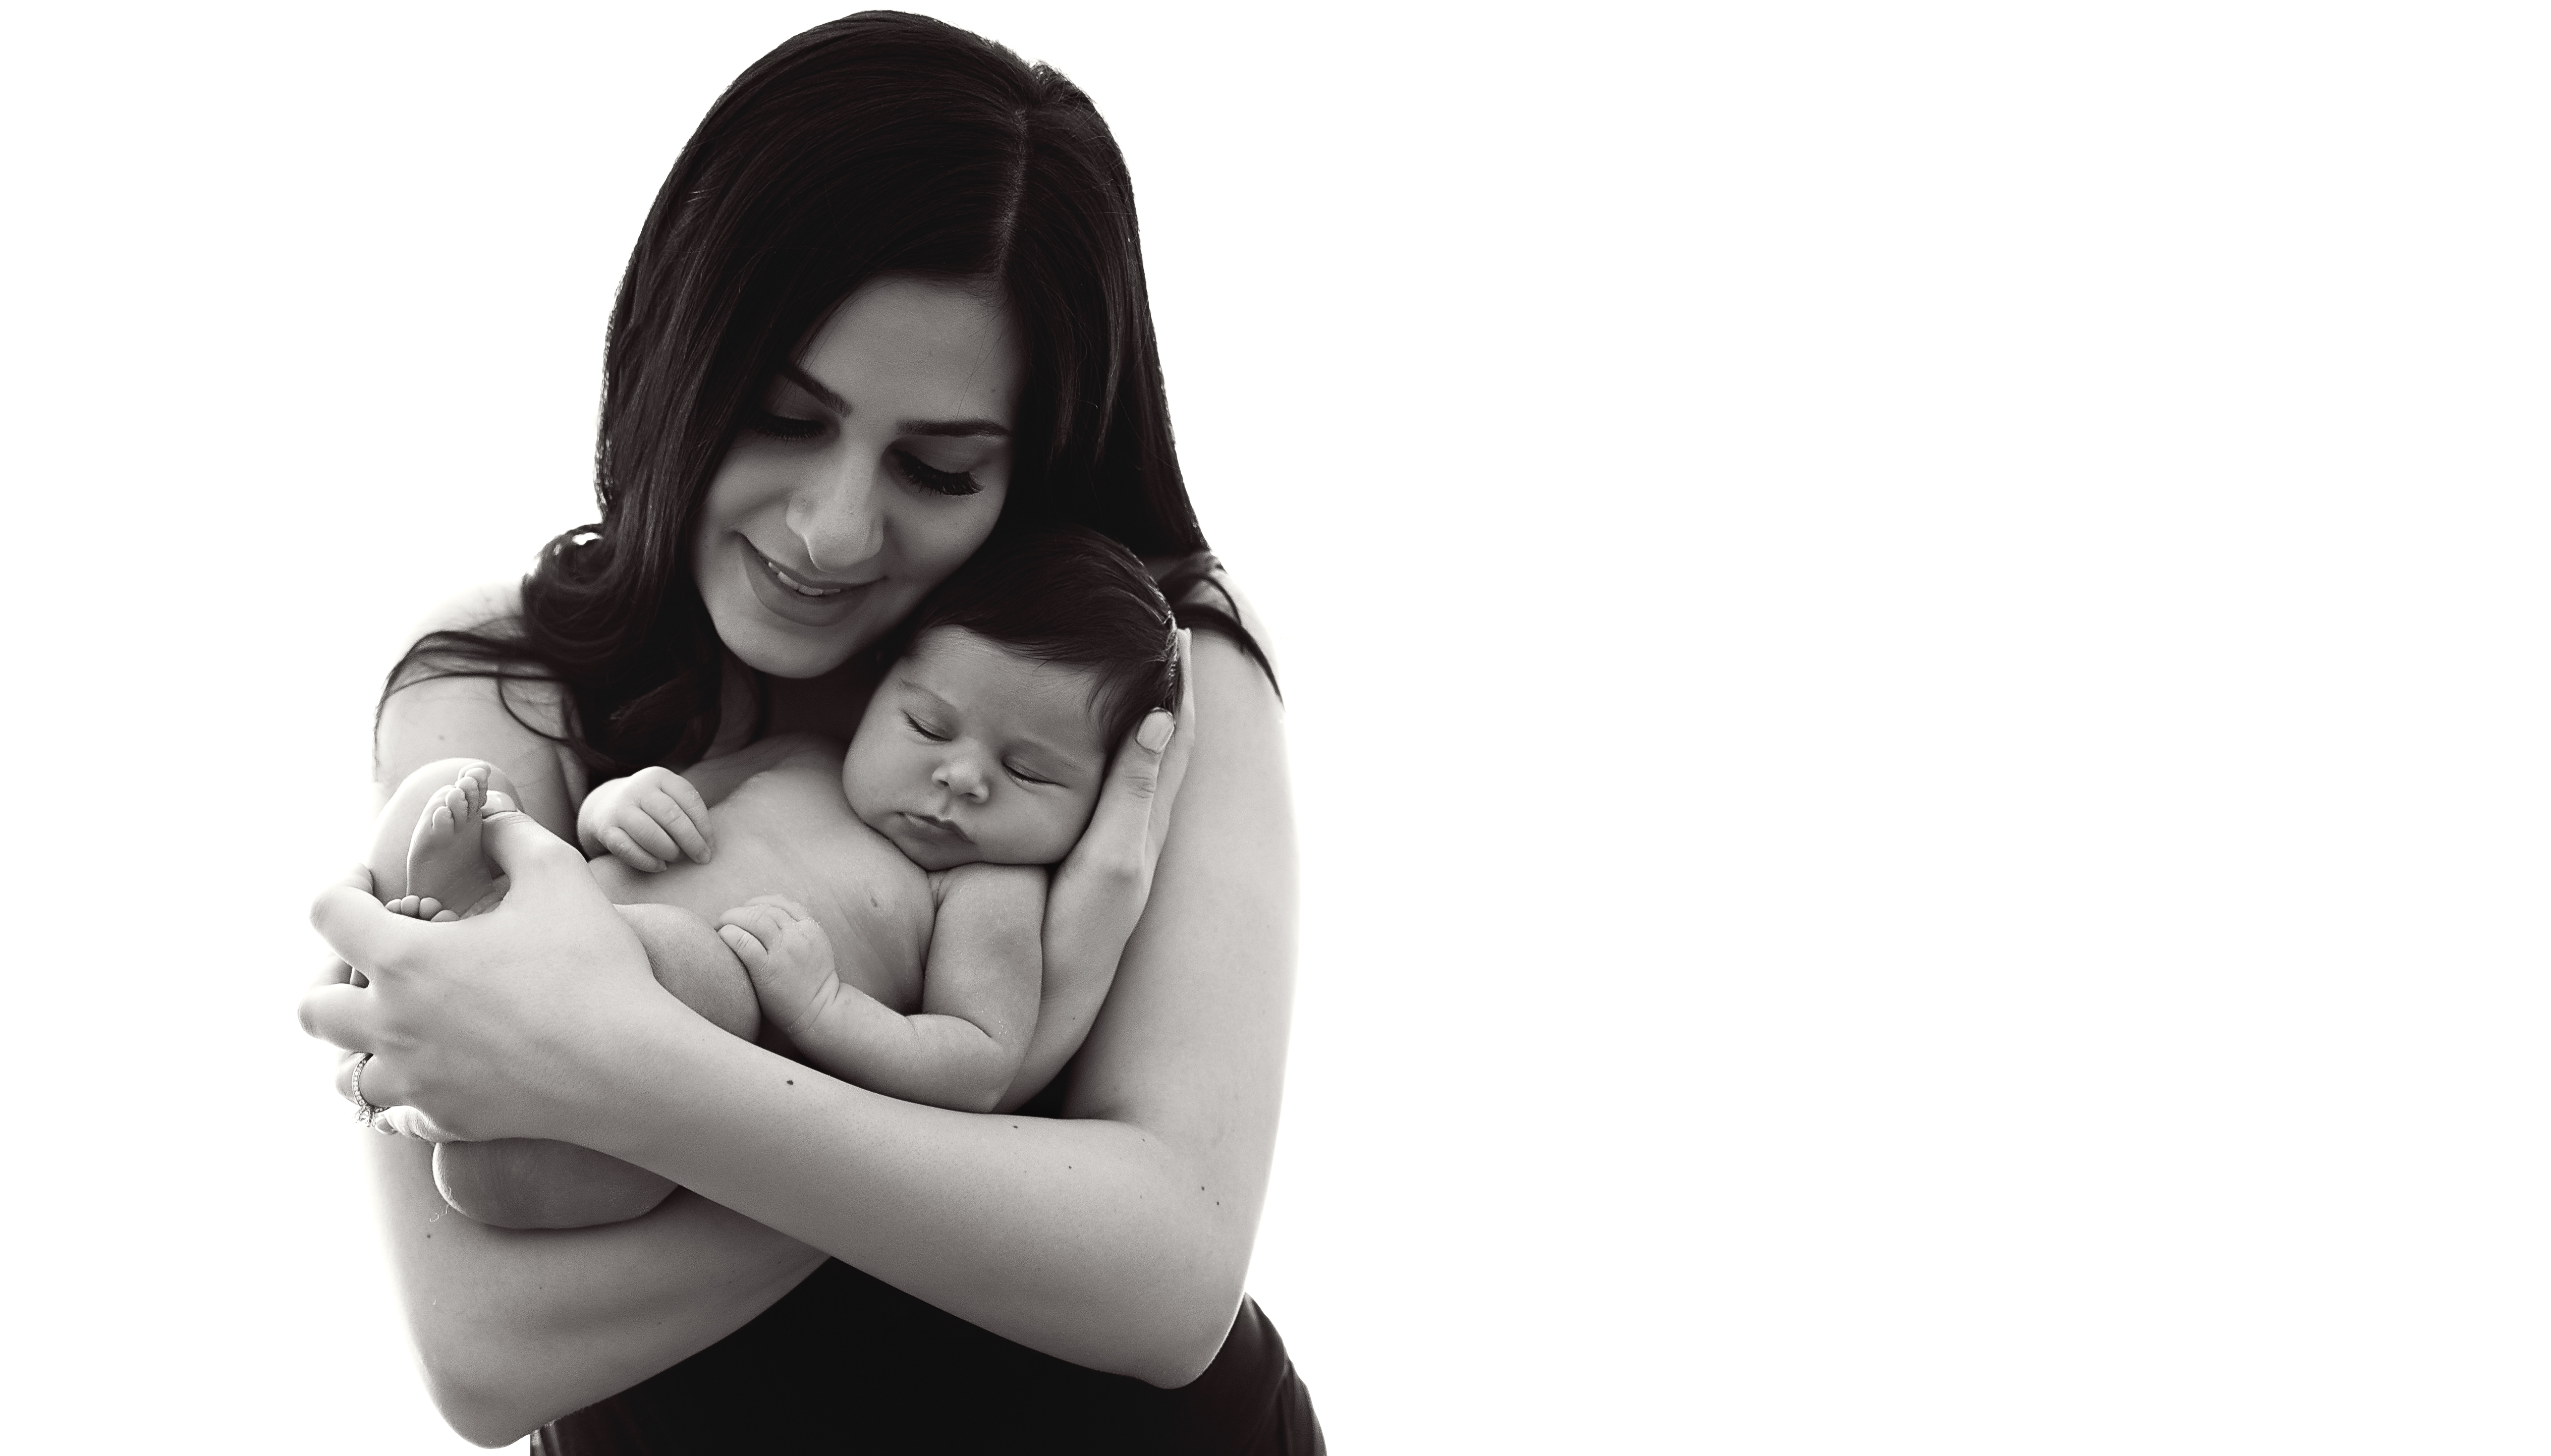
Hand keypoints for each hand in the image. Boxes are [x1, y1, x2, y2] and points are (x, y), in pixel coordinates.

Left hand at [300, 808, 667, 1144]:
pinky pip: (392, 1114)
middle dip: (331, 979)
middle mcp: (392, 1026)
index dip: (342, 888)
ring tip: (396, 1027)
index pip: (328, 915)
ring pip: (343, 1074)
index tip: (368, 885)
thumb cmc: (592, 967)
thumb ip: (512, 833)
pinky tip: (433, 1073)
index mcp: (406, 959)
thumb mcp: (558, 875)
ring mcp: (415, 1081)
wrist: (628, 1067)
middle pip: (313, 1008)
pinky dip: (401, 1093)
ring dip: (358, 1046)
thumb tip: (490, 813)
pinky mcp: (445, 1120)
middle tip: (372, 966)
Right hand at [576, 765, 714, 871]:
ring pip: (649, 833)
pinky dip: (648, 862)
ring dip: (669, 851)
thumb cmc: (651, 808)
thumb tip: (709, 846)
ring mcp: (619, 807)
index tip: (711, 845)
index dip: (704, 825)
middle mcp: (637, 788)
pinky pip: (628, 849)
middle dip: (691, 841)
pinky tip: (660, 867)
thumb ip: (688, 814)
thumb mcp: (669, 798)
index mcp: (659, 776)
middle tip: (702, 858)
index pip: (689, 798)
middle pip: (671, 815)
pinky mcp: (605, 829)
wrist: (606, 806)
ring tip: (677, 859)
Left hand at [717, 896, 839, 1037]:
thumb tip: (770, 921)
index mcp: (810, 929)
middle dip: (740, 911)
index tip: (746, 911)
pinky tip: (721, 939)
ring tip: (719, 928)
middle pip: (764, 910)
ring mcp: (784, 951)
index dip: (758, 903)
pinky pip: (743, 941)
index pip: (781, 903)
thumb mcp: (815, 950)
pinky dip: (728, 935)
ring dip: (731, 919)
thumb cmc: (812, 985)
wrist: (820, 1012)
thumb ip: (799, 933)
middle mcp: (798, 935)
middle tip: (725, 920)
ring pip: (753, 919)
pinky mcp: (768, 969)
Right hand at [1043, 630, 1196, 1001]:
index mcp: (1147, 817)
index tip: (1172, 623)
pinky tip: (1079, 740)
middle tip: (1149, 627)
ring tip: (1119, 665)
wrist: (1042, 1006)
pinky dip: (1105, 748)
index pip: (1173, 731)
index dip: (1175, 679)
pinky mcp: (1086, 859)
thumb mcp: (1113, 862)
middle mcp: (1138, 826)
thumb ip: (1132, 791)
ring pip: (1135, 760)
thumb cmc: (1077, 938)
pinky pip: (1105, 784)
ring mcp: (1113, 843)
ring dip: (1135, 711)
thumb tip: (1163, 716)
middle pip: (1161, 738)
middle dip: (1160, 684)